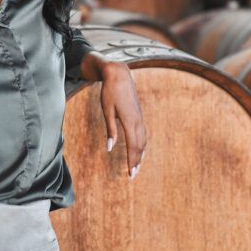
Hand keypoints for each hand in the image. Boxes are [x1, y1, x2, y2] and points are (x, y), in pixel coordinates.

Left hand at [100, 62, 146, 178]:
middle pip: (140, 146)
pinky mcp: (139, 114)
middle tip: (133, 175)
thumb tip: (110, 148)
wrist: (119, 75)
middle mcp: (137, 121)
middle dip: (136, 161)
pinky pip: (143, 133)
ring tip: (136, 166)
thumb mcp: (107, 111)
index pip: (133, 146)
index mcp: (129, 121)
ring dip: (140, 154)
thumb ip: (110, 130)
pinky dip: (142, 144)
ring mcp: (140, 117)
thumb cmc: (110, 92)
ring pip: (143, 140)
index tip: (131, 174)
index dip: (132, 161)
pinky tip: (139, 149)